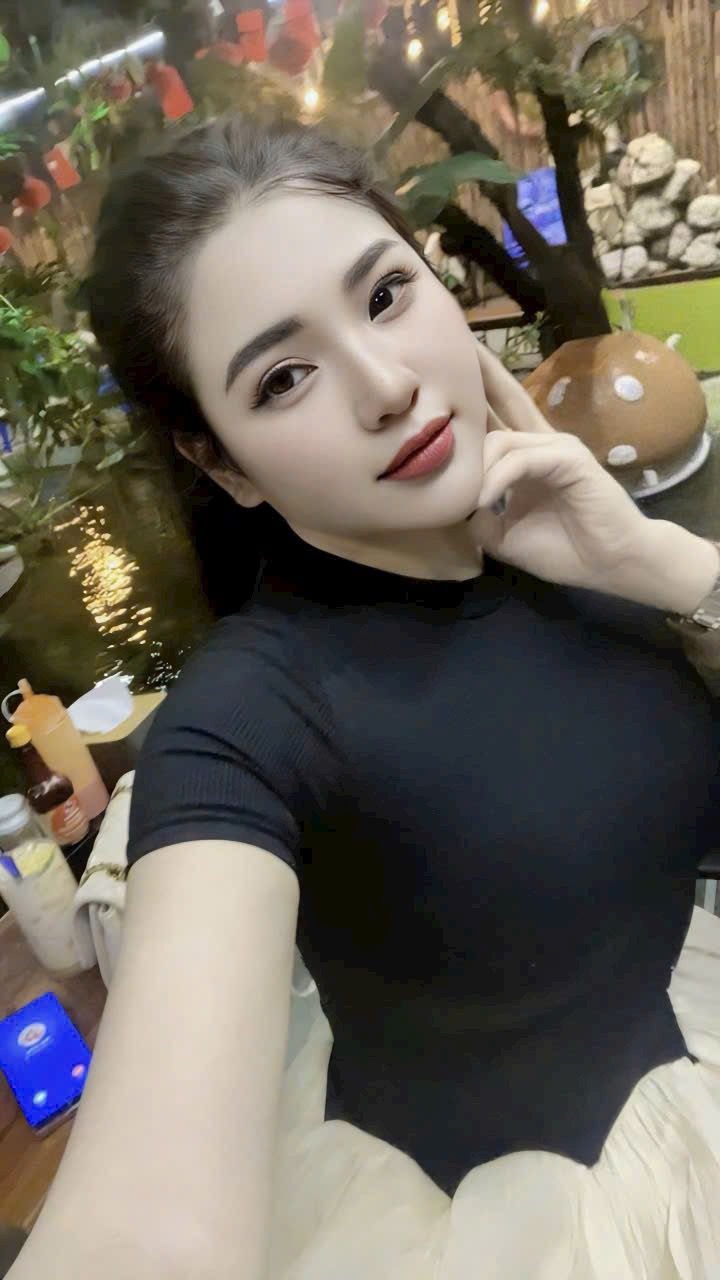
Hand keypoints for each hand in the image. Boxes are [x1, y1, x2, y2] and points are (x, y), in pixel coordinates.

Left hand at [470, 343, 654, 593]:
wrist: (612, 565)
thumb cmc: (563, 550)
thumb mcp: (502, 536)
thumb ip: (476, 515)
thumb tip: (448, 502)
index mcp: (523, 456)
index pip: (491, 415)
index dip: (469, 393)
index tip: (436, 375)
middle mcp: (539, 442)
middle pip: (502, 397)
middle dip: (476, 371)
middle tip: (448, 340)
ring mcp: (556, 446)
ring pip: (499, 439)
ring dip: (476, 470)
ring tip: (467, 499)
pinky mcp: (570, 458)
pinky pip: (520, 460)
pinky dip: (497, 480)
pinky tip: (484, 501)